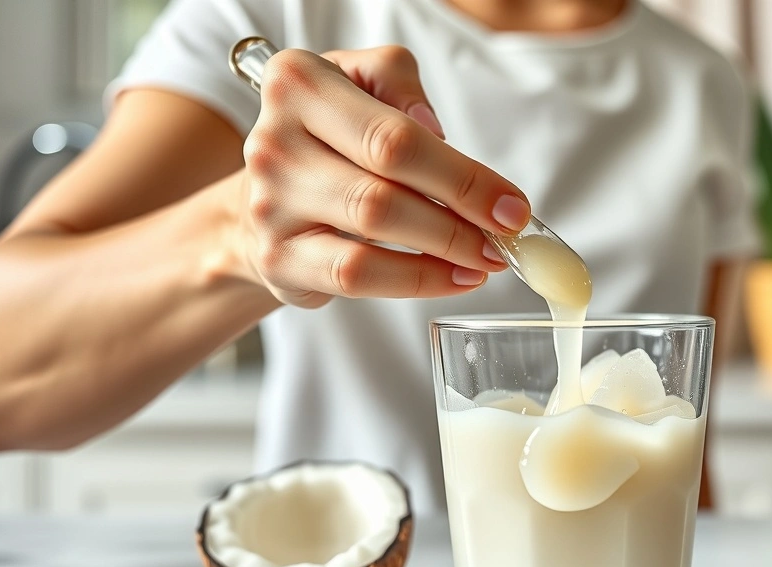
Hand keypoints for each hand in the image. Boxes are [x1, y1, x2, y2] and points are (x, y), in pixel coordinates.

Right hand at [235, 46, 529, 306]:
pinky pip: (356, 275)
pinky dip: (415, 280)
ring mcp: (271, 205)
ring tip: (485, 258)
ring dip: (444, 250)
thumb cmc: (326, 134)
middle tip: (505, 236)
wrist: (261, 195)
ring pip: (373, 230)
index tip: (511, 205)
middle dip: (461, 215)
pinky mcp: (278, 259)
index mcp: (298, 85)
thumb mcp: (359, 81)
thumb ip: (398, 84)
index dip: (462, 176)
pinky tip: (452, 278)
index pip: (395, 136)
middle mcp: (275, 142)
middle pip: (387, 185)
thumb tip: (432, 130)